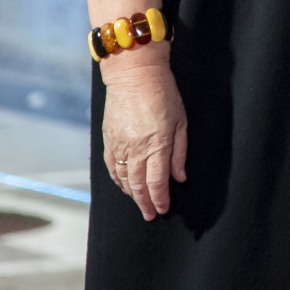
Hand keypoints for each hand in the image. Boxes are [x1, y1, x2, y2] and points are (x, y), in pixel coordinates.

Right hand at [100, 50, 186, 219]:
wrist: (134, 74)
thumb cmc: (163, 93)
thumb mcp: (181, 120)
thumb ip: (180, 152)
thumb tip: (179, 177)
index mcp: (157, 145)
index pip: (157, 182)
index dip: (160, 199)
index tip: (164, 209)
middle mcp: (136, 149)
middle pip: (139, 185)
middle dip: (146, 203)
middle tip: (151, 215)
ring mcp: (119, 145)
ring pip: (124, 179)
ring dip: (132, 194)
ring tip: (140, 203)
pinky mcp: (108, 139)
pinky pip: (112, 167)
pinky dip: (118, 180)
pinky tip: (124, 186)